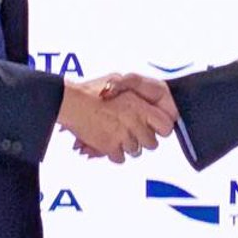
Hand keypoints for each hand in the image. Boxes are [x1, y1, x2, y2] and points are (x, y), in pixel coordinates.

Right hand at [56, 79, 175, 162]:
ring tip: (116, 137)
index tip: (152, 128)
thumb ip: (130, 88)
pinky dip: (114, 154)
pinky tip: (108, 144)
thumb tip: (137, 95)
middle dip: (143, 141)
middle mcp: (135, 122)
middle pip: (151, 144)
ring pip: (135, 152)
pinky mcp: (110, 147)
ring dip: (127, 147)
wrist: (71, 101)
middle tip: (133, 135)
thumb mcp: (116, 79)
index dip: (159, 129)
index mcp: (140, 106)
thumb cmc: (91, 90)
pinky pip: (120, 158)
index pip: (165, 127)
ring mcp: (123, 136)